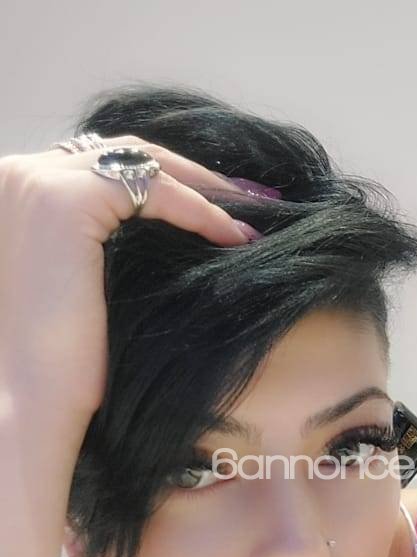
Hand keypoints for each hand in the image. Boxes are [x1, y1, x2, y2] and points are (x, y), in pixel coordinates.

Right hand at [0, 138, 251, 416]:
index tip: (225, 202)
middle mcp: (16, 177)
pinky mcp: (61, 200)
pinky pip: (152, 189)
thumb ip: (108, 239)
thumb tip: (175, 223)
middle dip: (194, 173)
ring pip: (141, 162)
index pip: (103, 166)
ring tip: (253, 216)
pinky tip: (235, 236)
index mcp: (16, 194)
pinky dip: (200, 209)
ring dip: (205, 187)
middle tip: (252, 198)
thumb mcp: (86, 281)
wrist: (36, 403)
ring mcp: (34, 183)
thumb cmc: (64, 363)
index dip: (168, 178)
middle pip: (123, 153)